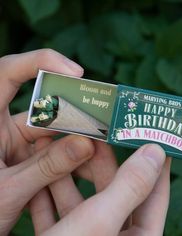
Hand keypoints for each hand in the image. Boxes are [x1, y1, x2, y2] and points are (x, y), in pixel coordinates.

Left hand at [0, 49, 93, 234]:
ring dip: (78, 139)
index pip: (8, 73)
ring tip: (99, 149)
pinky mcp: (33, 157)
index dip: (40, 63)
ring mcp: (22, 142)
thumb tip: (86, 144)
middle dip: (75, 112)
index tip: (74, 72)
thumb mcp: (9, 191)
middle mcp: (6, 126)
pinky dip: (73, 156)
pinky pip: (58, 150)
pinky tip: (88, 165)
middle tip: (101, 117)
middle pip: (45, 105)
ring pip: (57, 131)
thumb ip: (46, 168)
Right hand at [32, 141, 170, 235]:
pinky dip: (48, 193)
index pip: (155, 193)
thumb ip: (131, 186)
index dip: (156, 163)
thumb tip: (156, 152)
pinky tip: (42, 173)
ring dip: (69, 173)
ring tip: (63, 145)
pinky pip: (57, 212)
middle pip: (113, 189)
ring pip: (81, 198)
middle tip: (98, 133)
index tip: (154, 138)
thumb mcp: (101, 222)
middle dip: (102, 160)